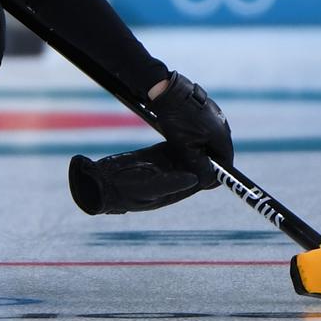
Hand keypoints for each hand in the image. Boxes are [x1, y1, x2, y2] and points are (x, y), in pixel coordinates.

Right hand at [70, 142, 204, 213]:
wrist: (102, 183)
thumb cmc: (124, 191)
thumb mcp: (149, 188)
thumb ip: (170, 183)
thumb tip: (194, 178)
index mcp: (174, 190)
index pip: (199, 182)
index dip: (211, 172)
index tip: (219, 161)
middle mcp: (172, 178)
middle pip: (196, 166)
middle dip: (204, 155)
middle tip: (213, 139)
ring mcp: (163, 166)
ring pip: (186, 155)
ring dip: (193, 146)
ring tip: (203, 131)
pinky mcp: (154, 155)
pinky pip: (171, 147)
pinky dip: (179, 140)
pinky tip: (185, 129)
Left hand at [149, 71, 232, 183]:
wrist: (168, 90)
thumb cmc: (177, 119)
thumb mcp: (186, 147)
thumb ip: (198, 165)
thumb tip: (208, 181)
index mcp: (222, 136)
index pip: (226, 161)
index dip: (217, 174)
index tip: (206, 181)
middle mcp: (223, 125)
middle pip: (219, 151)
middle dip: (208, 162)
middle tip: (194, 170)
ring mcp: (216, 116)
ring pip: (211, 140)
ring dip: (201, 150)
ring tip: (187, 155)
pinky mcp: (207, 110)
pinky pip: (206, 130)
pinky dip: (197, 138)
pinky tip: (184, 139)